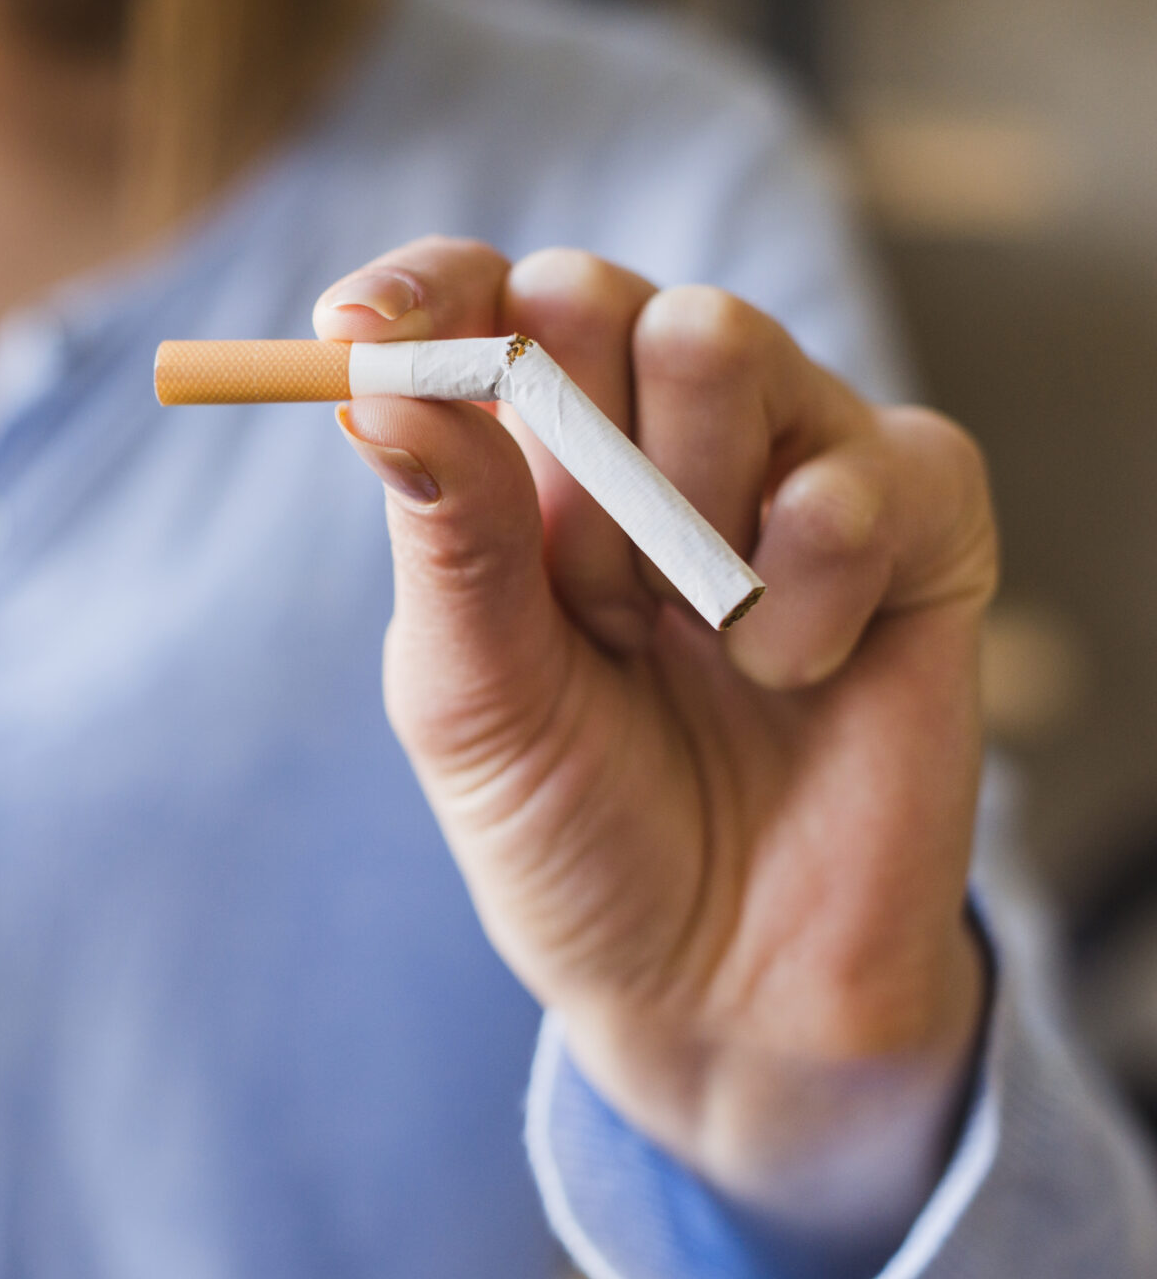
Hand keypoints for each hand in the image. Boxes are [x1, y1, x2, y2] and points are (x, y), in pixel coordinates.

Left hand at [318, 239, 996, 1258]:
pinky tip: (789, 671)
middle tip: (577, 581)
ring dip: (675, 501)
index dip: (418, 294)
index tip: (360, 323)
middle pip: (589, 292)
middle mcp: (648, 438)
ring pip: (721, 337)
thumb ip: (446, 537)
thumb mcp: (474, 701)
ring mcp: (787, 465)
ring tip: (684, 636)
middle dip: (557, 423)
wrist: (723, 986)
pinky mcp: (918, 520)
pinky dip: (809, 580)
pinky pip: (864, 464)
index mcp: (518, 470)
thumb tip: (370, 382)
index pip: (467, 307)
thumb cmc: (576, 835)